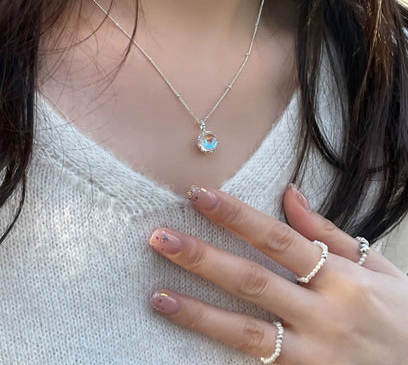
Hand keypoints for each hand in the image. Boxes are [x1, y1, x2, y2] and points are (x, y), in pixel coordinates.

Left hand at [148, 184, 407, 363]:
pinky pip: (255, 362)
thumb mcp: (376, 268)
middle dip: (202, 257)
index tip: (200, 195)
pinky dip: (220, 348)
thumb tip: (290, 194)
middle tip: (160, 237)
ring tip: (157, 295)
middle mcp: (323, 313)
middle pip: (251, 279)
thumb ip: (327, 232)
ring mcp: (312, 353)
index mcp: (341, 277)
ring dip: (197, 311)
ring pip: (245, 330)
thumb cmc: (404, 316)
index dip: (235, 215)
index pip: (276, 237)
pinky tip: (188, 336)